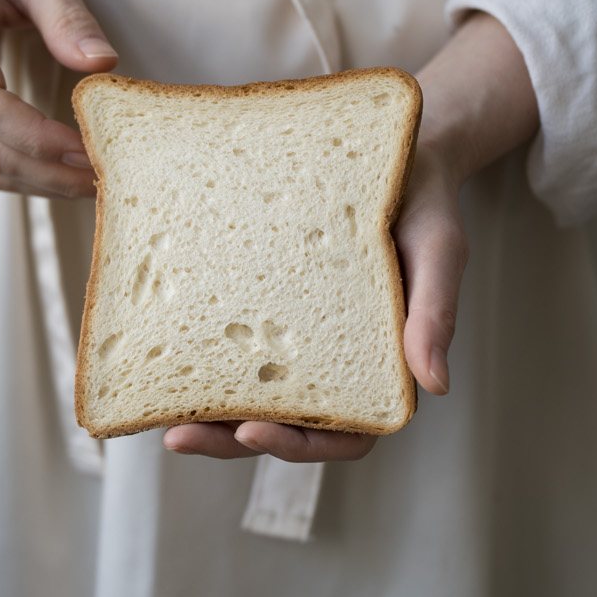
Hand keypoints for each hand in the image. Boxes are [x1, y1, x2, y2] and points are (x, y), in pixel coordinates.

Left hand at [164, 12, 538, 461]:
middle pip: (282, 424)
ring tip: (156, 409)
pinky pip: (229, 339)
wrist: (400, 151)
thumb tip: (434, 386)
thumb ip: (436, 314)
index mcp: (380, 367)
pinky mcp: (264, 301)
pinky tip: (156, 343)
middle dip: (227, 437)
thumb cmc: (424, 203)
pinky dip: (197, 351)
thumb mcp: (439, 251)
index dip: (300, 445)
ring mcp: (294, 336)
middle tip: (178, 434)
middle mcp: (331, 362)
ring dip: (203, 409)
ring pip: (247, 393)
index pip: (345, 432)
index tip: (253, 429)